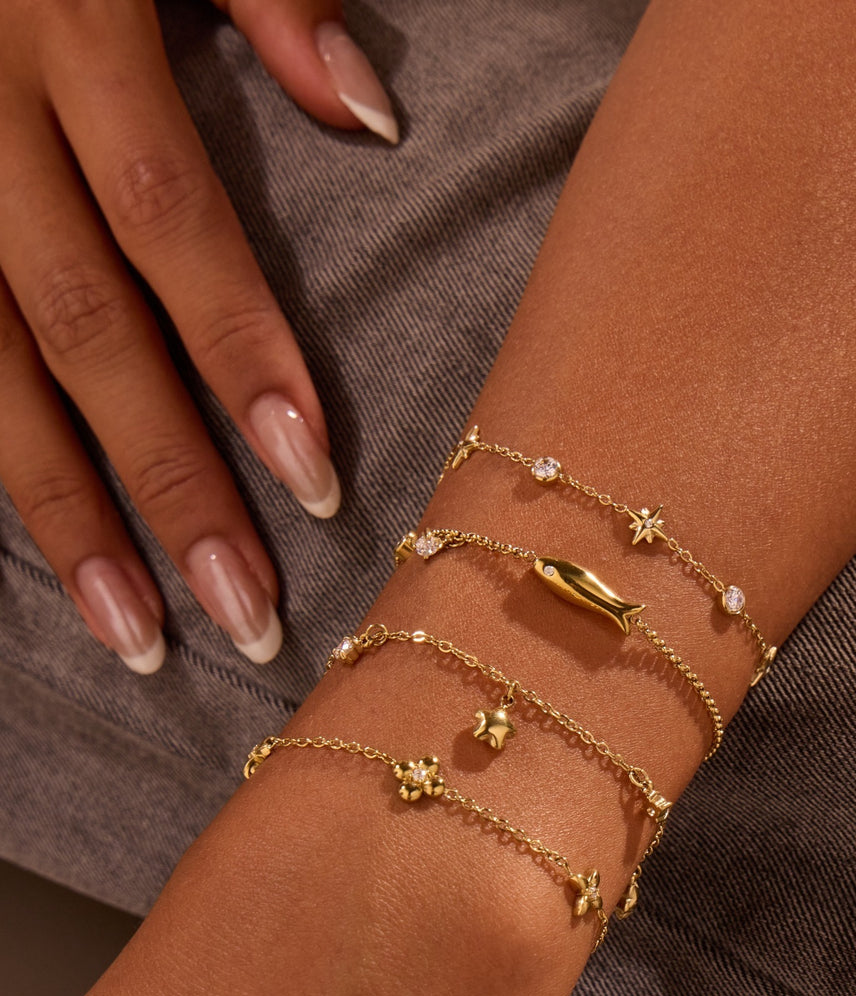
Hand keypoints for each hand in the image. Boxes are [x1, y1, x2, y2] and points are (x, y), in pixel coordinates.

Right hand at [0, 0, 398, 671]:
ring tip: (142, 638)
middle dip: (167, 482)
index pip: (168, 221)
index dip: (241, 355)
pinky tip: (48, 559)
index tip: (315, 480)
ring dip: (64, 519)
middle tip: (246, 611)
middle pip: (80, 328)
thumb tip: (370, 116)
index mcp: (65, 25)